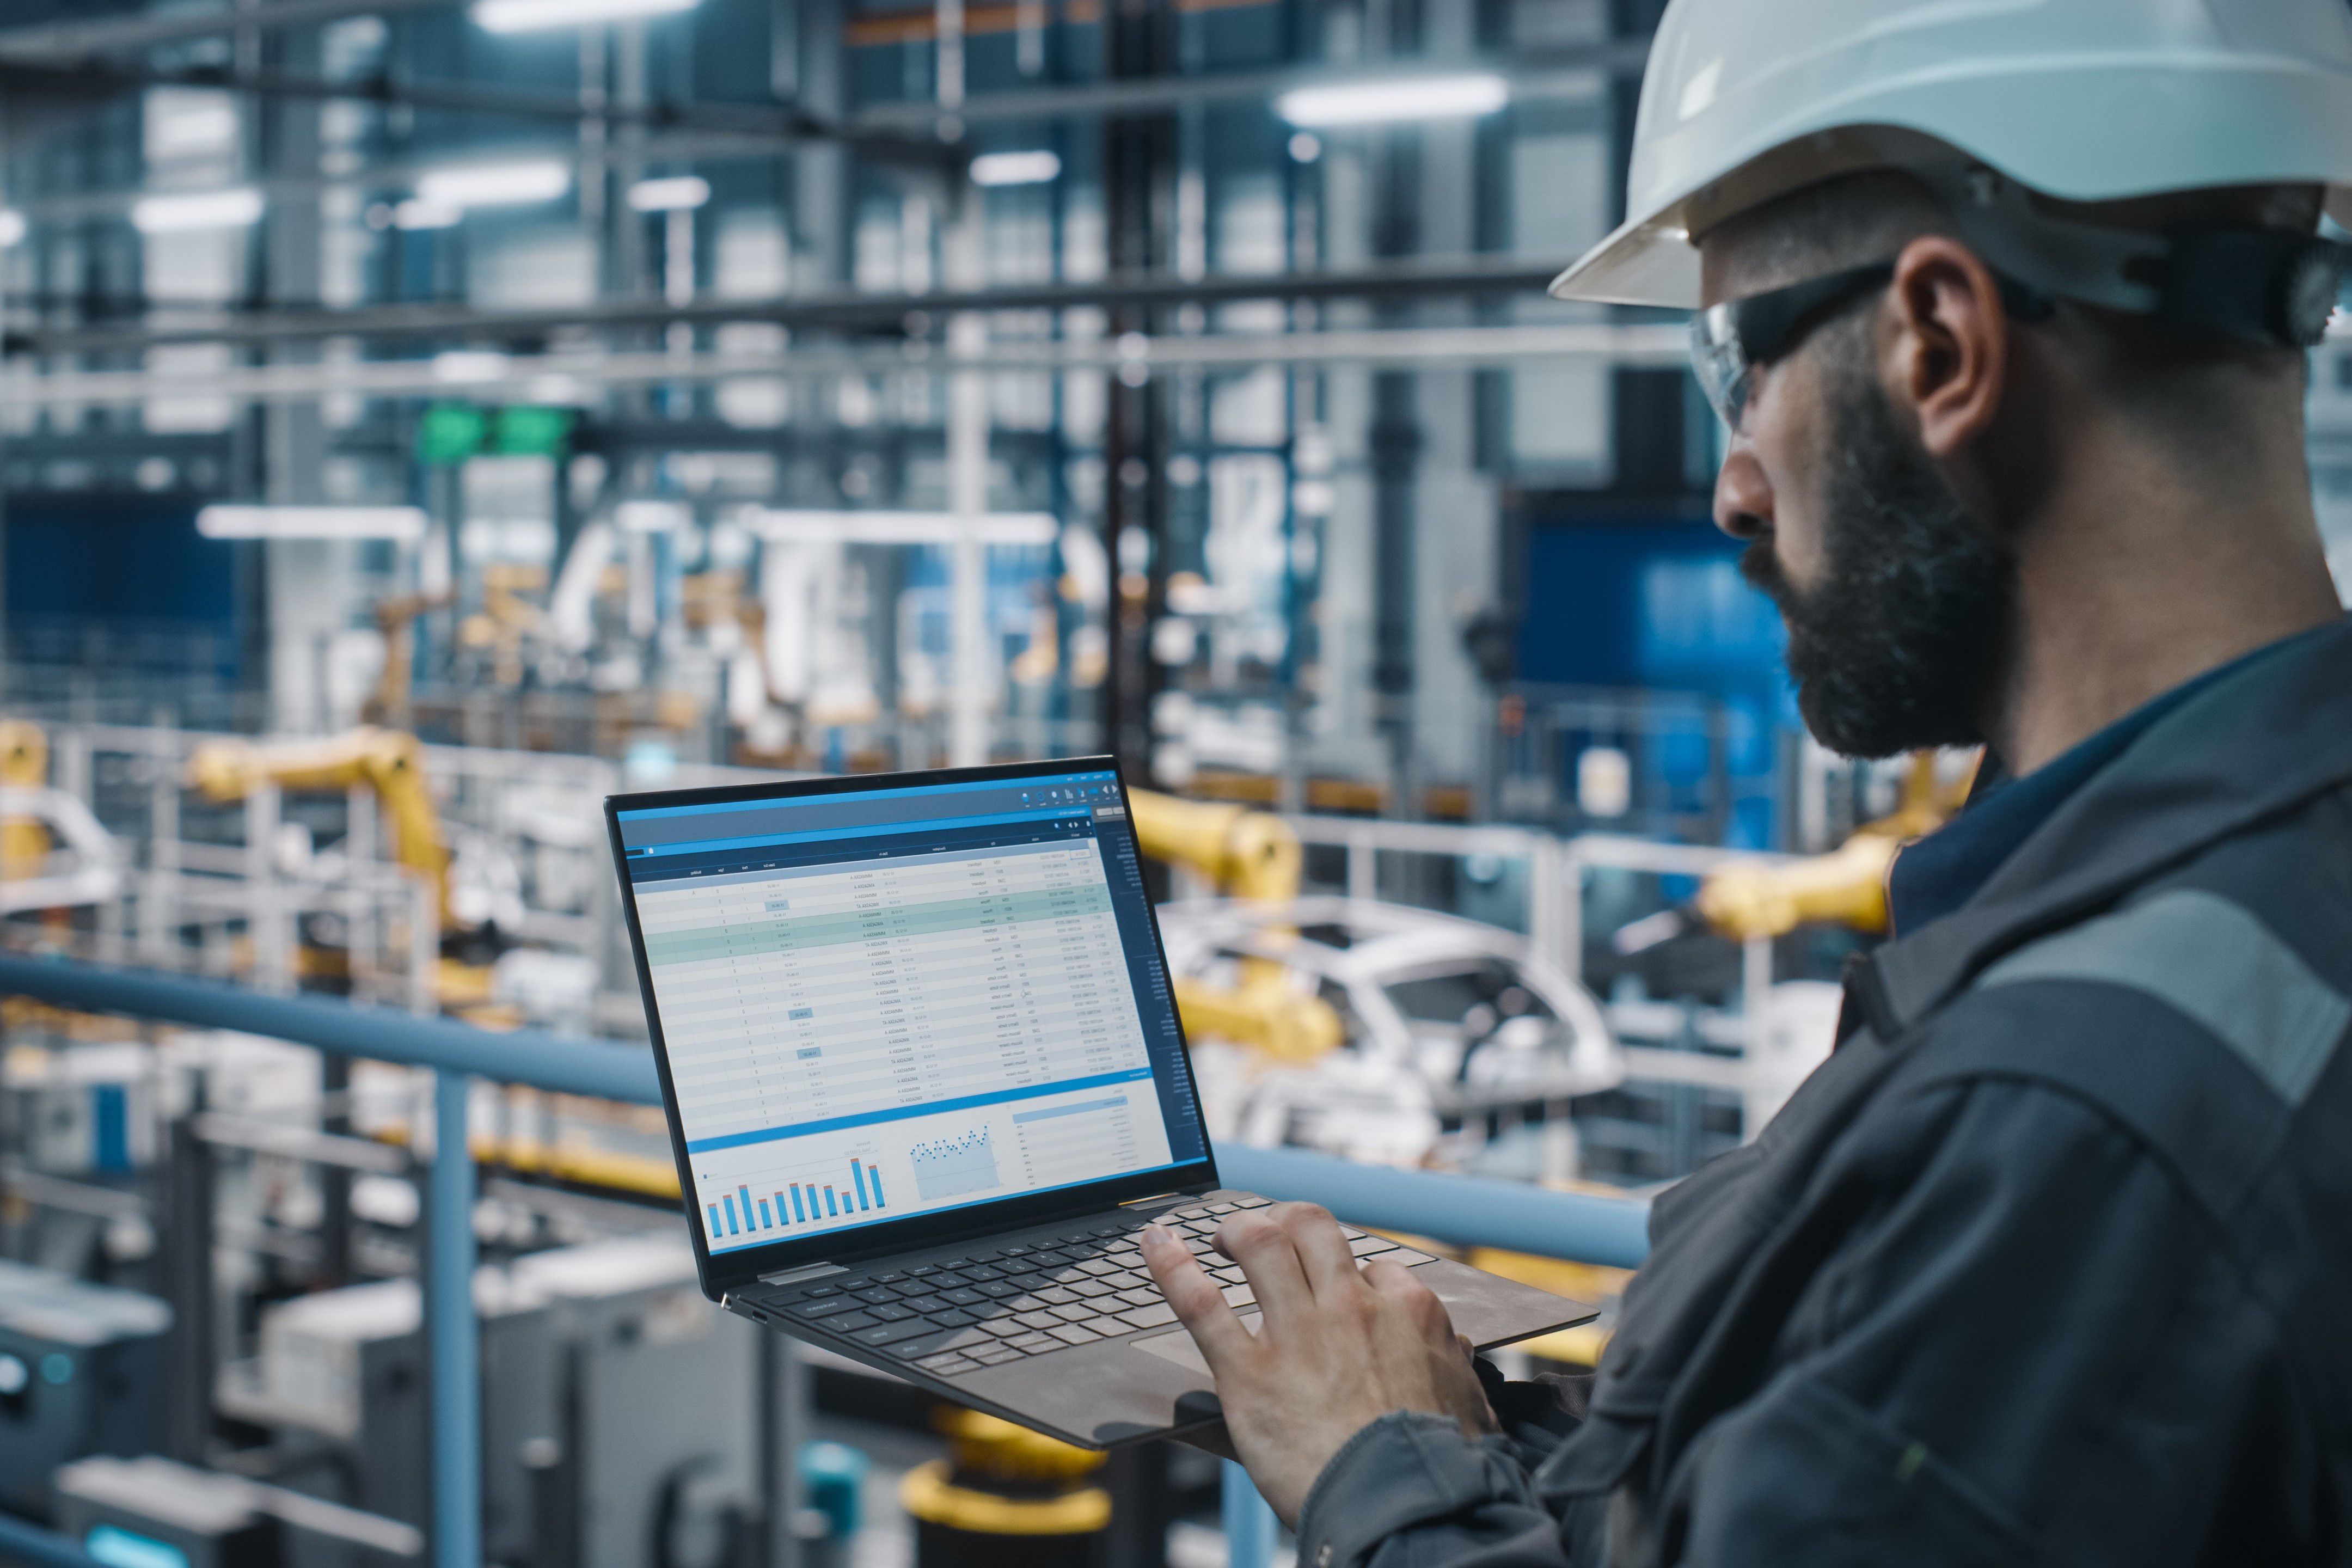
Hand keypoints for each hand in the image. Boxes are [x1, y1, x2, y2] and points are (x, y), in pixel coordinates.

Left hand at [1142, 1204, 1495, 1526]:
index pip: (1374, 1268)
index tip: (1339, 1289)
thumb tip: (1451, 1349)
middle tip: (1270, 1234)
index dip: (1353, 1276)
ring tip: (1223, 1235)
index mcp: (1408, 1313)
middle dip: (1287, 1221)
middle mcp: (1350, 1308)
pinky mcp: (1249, 1372)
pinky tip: (1156, 1245)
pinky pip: (1202, 1303)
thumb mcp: (1468, 1403)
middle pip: (1311, 1228)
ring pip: (1260, 1245)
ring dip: (1236, 1230)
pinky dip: (1171, 1268)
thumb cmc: (1442, 1469)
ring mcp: (1298, 1334)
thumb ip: (1452, 1366)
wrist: (1407, 1509)